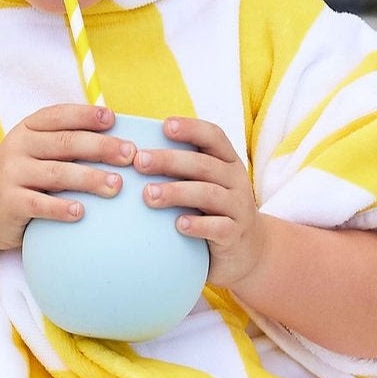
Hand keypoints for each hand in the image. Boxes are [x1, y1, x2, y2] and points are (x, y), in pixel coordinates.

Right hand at [0, 103, 132, 251]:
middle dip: (101, 147)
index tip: (113, 119)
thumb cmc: (20, 178)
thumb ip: (63, 143)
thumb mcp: (33, 152)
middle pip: (65, 143)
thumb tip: (117, 138)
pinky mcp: (9, 203)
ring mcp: (11, 175)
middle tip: (130, 154)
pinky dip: (61, 209)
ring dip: (90, 178)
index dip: (87, 115)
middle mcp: (17, 148)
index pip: (59, 116)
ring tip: (116, 185)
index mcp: (27, 129)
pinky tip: (82, 212)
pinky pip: (39, 205)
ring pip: (56, 173)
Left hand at [137, 116, 269, 289]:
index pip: (213, 137)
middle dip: (170, 160)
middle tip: (139, 161)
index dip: (191, 129)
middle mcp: (236, 181)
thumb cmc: (212, 212)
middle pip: (204, 165)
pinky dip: (199, 225)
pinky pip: (219, 228)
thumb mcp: (203, 185)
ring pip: (209, 194)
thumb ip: (180, 170)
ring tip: (148, 194)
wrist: (245, 251)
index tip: (164, 126)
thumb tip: (131, 154)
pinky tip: (179, 224)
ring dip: (177, 192)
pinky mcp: (235, 235)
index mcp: (227, 162)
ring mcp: (238, 208)